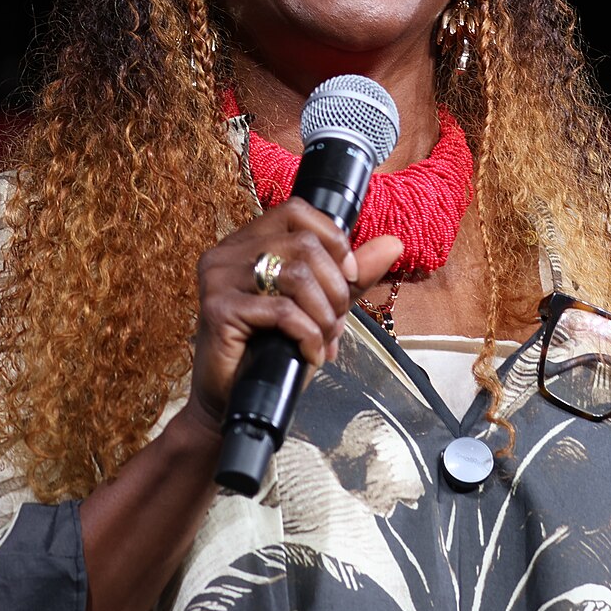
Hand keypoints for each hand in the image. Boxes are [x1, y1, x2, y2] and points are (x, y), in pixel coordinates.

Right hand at [184, 199, 402, 433]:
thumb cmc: (273, 352)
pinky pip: (282, 311)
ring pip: (296, 275)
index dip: (333, 241)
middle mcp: (227, 253)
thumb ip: (351, 275)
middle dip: (335, 288)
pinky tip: (311, 354)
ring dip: (324, 314)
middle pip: (303, 245)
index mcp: (247, 242)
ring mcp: (219, 279)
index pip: (297, 211)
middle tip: (336, 322)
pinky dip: (309, 335)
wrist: (235, 399)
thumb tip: (393, 244)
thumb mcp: (319, 307)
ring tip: (324, 339)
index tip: (348, 277)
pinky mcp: (218, 309)